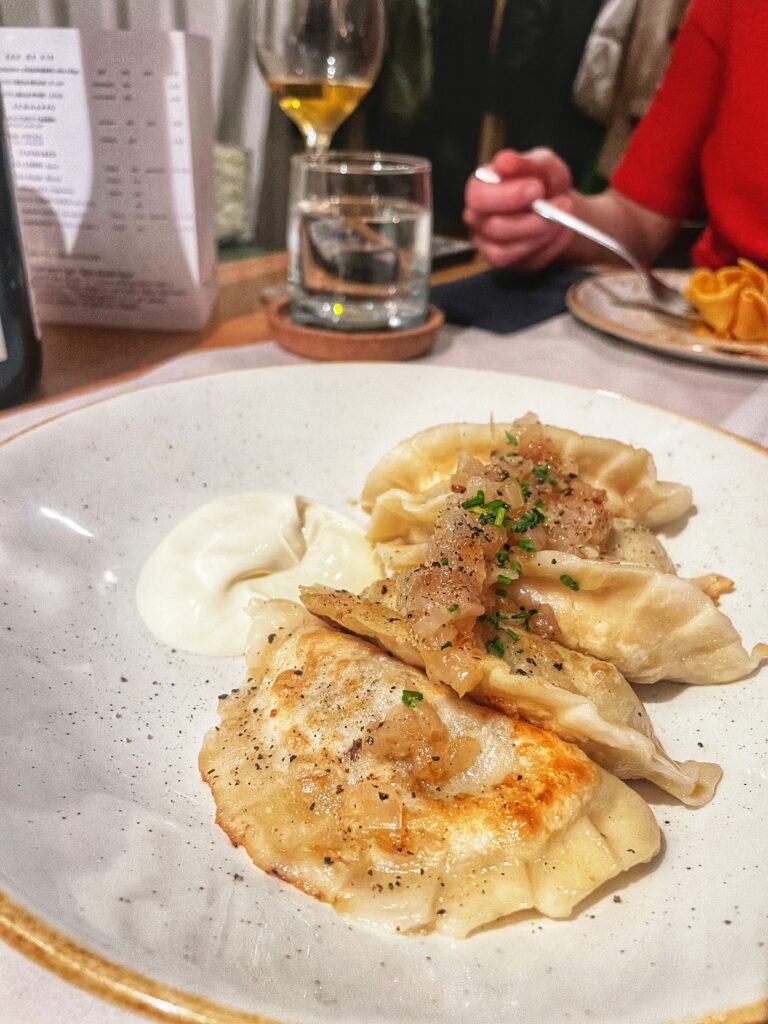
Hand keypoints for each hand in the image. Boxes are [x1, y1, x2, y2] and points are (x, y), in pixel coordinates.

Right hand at [463, 148, 574, 270]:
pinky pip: (524, 263)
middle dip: (532, 219)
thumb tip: (504, 161)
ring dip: (541, 235)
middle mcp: (478, 220)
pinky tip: (563, 231)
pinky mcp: (507, 263)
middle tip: (563, 205)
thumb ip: (526, 162)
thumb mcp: (543, 165)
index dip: (507, 195)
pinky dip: (549, 248)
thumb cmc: (544, 181)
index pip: (478, 196)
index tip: (537, 188)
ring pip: (506, 252)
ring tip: (564, 218)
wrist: (558, 205)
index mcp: (479, 190)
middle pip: (495, 227)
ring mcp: (488, 245)